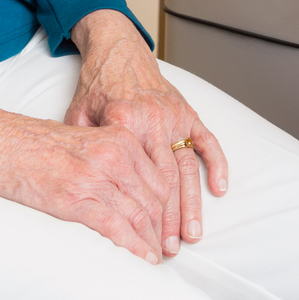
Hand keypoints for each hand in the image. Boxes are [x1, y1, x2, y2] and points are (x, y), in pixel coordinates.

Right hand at [0, 68, 172, 263]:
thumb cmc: (37, 143)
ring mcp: (97, 177)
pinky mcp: (77, 199)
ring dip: (152, 241)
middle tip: (169, 247)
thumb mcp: (86, 140)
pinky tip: (141, 257)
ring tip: (157, 257)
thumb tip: (131, 188)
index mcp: (120, 139)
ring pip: (140, 215)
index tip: (170, 224)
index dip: (169, 206)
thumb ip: (112, 157)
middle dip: (164, 227)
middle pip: (155, 199)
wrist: (0, 144)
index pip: (159, 178)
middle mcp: (115, 156)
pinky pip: (116, 227)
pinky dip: (133, 246)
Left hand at [67, 10, 226, 257]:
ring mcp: (174, 116)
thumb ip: (82, 148)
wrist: (118, 51)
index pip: (138, 179)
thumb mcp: (78, 116)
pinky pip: (207, 140)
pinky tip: (220, 189)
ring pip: (187, 167)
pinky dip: (217, 164)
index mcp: (125, 123)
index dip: (143, 213)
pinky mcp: (187, 111)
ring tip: (192, 234)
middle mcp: (153, 121)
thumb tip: (78, 188)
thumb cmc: (96, 86)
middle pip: (166, 180)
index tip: (143, 239)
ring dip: (192, 203)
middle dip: (170, 219)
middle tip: (171, 248)